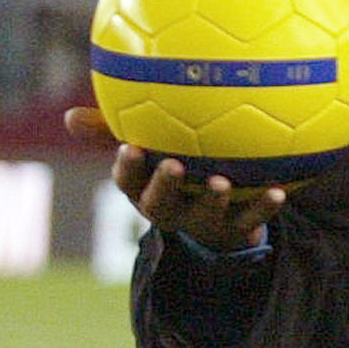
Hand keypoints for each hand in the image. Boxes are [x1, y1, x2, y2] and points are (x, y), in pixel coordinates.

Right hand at [63, 105, 286, 251]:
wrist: (218, 221)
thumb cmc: (177, 171)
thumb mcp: (149, 151)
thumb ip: (116, 129)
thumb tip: (68, 116)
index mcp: (145, 189)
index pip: (128, 180)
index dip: (127, 167)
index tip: (130, 147)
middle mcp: (170, 209)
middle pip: (159, 204)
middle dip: (164, 186)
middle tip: (173, 165)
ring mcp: (203, 222)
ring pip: (205, 215)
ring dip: (213, 199)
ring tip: (222, 182)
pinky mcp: (236, 230)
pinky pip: (252, 220)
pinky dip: (265, 206)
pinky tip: (279, 190)